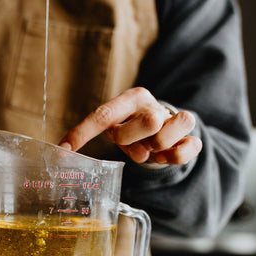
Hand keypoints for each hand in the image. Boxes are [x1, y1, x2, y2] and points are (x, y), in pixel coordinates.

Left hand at [59, 87, 202, 164]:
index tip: (64, 151)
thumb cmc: (134, 128)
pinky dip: (175, 157)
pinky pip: (188, 148)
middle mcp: (153, 105)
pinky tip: (166, 155)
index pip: (104, 115)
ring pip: (165, 134)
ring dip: (155, 148)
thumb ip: (114, 135)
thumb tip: (121, 154)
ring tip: (150, 149)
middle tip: (132, 144)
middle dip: (132, 140)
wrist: (165, 126)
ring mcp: (174, 118)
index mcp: (131, 98)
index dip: (82, 133)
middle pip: (146, 122)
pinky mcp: (190, 135)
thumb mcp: (118, 127)